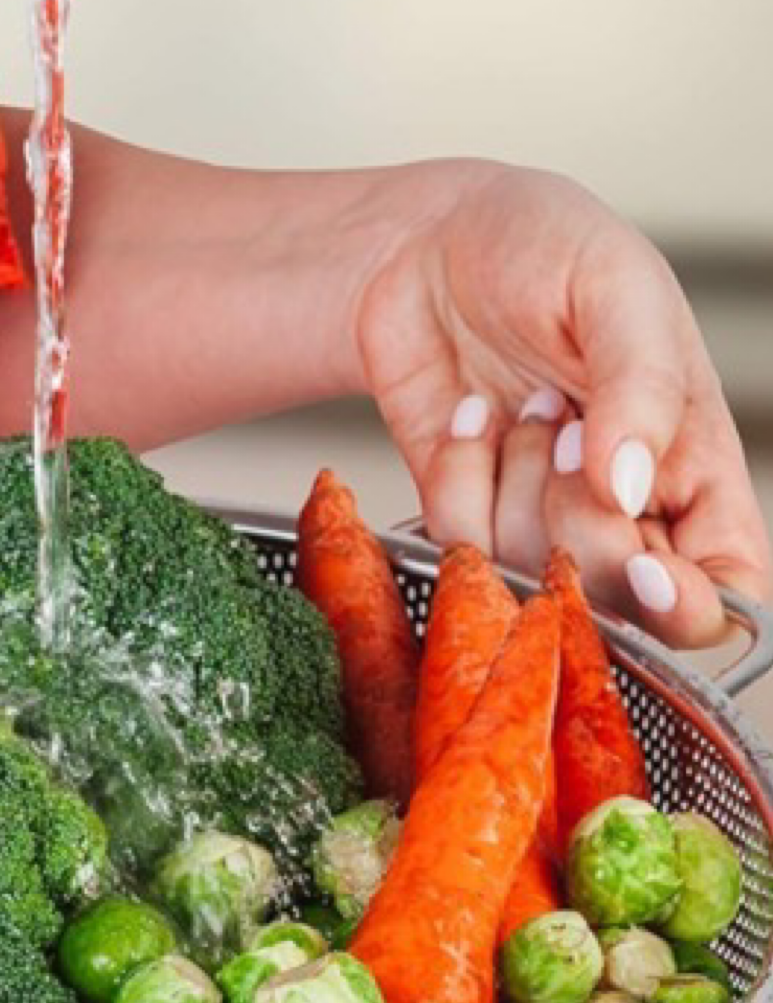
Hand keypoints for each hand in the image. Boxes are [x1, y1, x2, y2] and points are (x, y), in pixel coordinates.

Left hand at [357, 160, 769, 645]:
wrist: (425, 249)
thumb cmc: (544, 250)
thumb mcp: (615, 288)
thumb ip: (639, 387)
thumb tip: (631, 487)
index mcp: (692, 467)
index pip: (723, 592)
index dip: (688, 607)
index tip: (645, 566)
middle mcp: (620, 513)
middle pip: (618, 607)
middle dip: (582, 526)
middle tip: (563, 424)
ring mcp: (535, 525)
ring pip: (533, 584)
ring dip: (517, 486)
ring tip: (523, 402)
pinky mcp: (464, 521)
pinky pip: (459, 550)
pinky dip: (459, 478)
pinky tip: (470, 416)